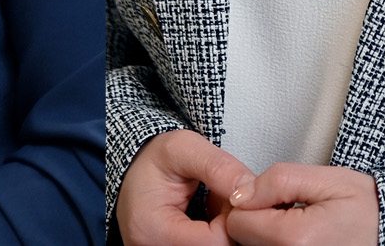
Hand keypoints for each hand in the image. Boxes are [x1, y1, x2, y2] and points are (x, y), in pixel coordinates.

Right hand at [117, 128, 256, 245]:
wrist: (134, 171)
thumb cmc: (154, 160)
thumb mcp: (184, 148)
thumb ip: (219, 167)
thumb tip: (249, 190)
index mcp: (152, 230)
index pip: (215, 241)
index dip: (234, 217)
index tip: (231, 194)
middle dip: (230, 224)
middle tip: (223, 197)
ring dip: (225, 229)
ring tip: (215, 203)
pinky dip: (218, 234)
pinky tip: (212, 216)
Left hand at [223, 162, 378, 245]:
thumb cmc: (369, 212)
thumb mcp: (328, 180)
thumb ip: (278, 181)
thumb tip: (241, 193)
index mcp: (296, 239)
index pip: (237, 220)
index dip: (252, 202)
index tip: (277, 198)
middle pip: (241, 238)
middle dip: (258, 220)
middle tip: (291, 211)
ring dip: (266, 235)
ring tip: (297, 226)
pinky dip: (275, 245)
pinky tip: (297, 240)